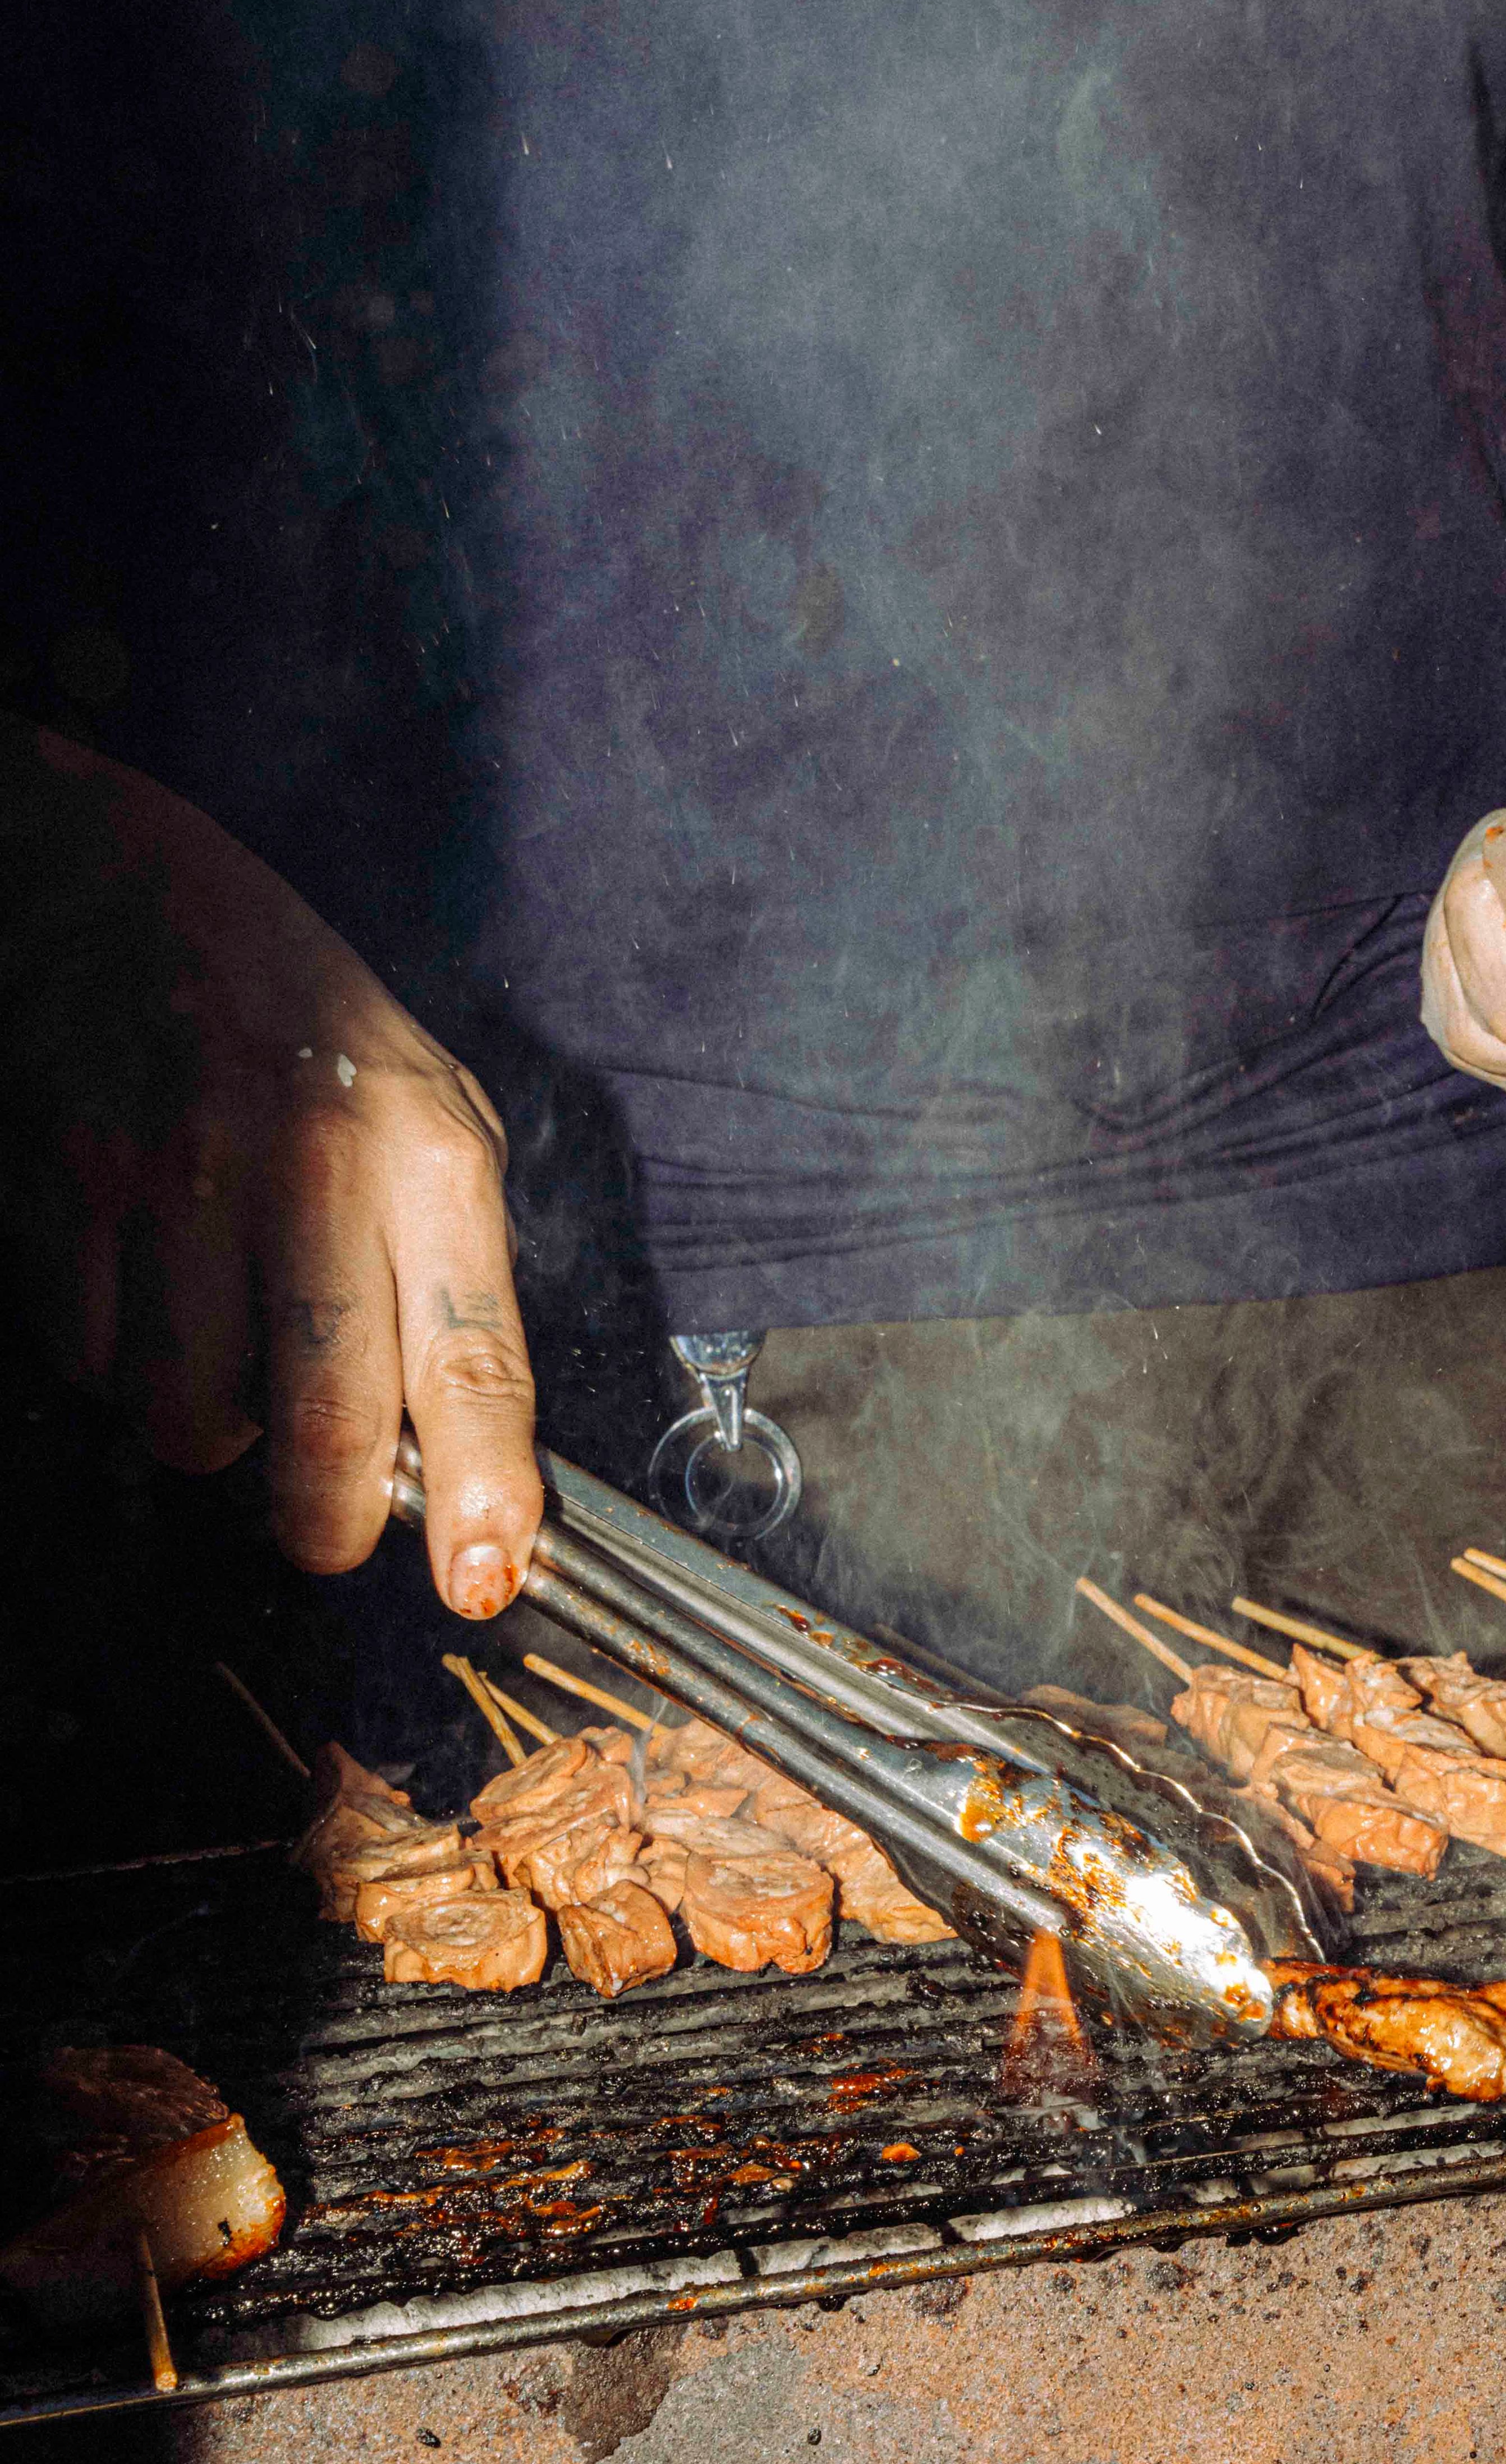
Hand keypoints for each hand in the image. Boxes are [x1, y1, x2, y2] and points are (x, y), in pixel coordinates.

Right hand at [4, 731, 542, 1612]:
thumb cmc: (296, 1019)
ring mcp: (177, 1177)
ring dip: (204, 1423)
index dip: (481, 1492)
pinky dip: (115, 1353)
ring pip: (190, 1418)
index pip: (475, 1359)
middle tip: (323, 1530)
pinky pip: (92, 1358)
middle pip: (326, 1425)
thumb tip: (462, 1451)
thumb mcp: (422, 1114)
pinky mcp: (64, 1185)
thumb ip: (449, 1270)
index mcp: (428, 1150)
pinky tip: (139, 1278)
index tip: (483, 1581)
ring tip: (217, 1344)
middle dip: (325, 1520)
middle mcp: (312, 1166)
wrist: (120, 882)